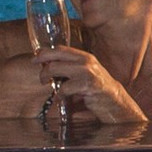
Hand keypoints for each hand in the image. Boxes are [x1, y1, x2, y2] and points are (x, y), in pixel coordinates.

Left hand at [33, 46, 148, 123]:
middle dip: (43, 67)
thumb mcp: (86, 74)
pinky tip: (61, 99)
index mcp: (85, 56)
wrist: (116, 102)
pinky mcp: (87, 85)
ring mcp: (87, 72)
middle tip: (41, 78)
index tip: (35, 58)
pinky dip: (59, 96)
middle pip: (54, 57)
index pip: (60, 49)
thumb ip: (71, 68)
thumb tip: (48, 66)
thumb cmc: (98, 89)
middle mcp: (86, 61)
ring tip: (51, 88)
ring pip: (55, 69)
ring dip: (48, 79)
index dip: (45, 53)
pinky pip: (63, 88)